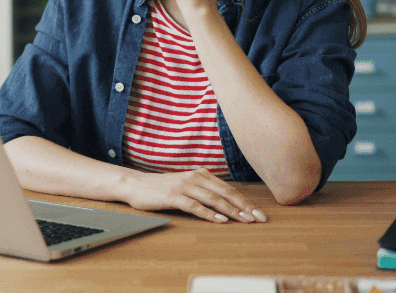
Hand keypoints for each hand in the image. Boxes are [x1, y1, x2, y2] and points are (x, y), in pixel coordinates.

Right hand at [123, 168, 267, 223]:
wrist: (136, 185)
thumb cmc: (162, 188)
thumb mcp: (186, 185)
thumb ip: (204, 190)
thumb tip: (227, 204)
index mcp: (201, 174)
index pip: (229, 189)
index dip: (246, 201)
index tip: (259, 213)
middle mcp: (195, 177)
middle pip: (225, 193)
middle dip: (244, 207)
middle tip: (259, 219)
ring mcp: (184, 186)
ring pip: (213, 199)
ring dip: (231, 211)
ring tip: (244, 220)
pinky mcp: (174, 196)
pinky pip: (195, 206)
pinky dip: (209, 214)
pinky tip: (220, 220)